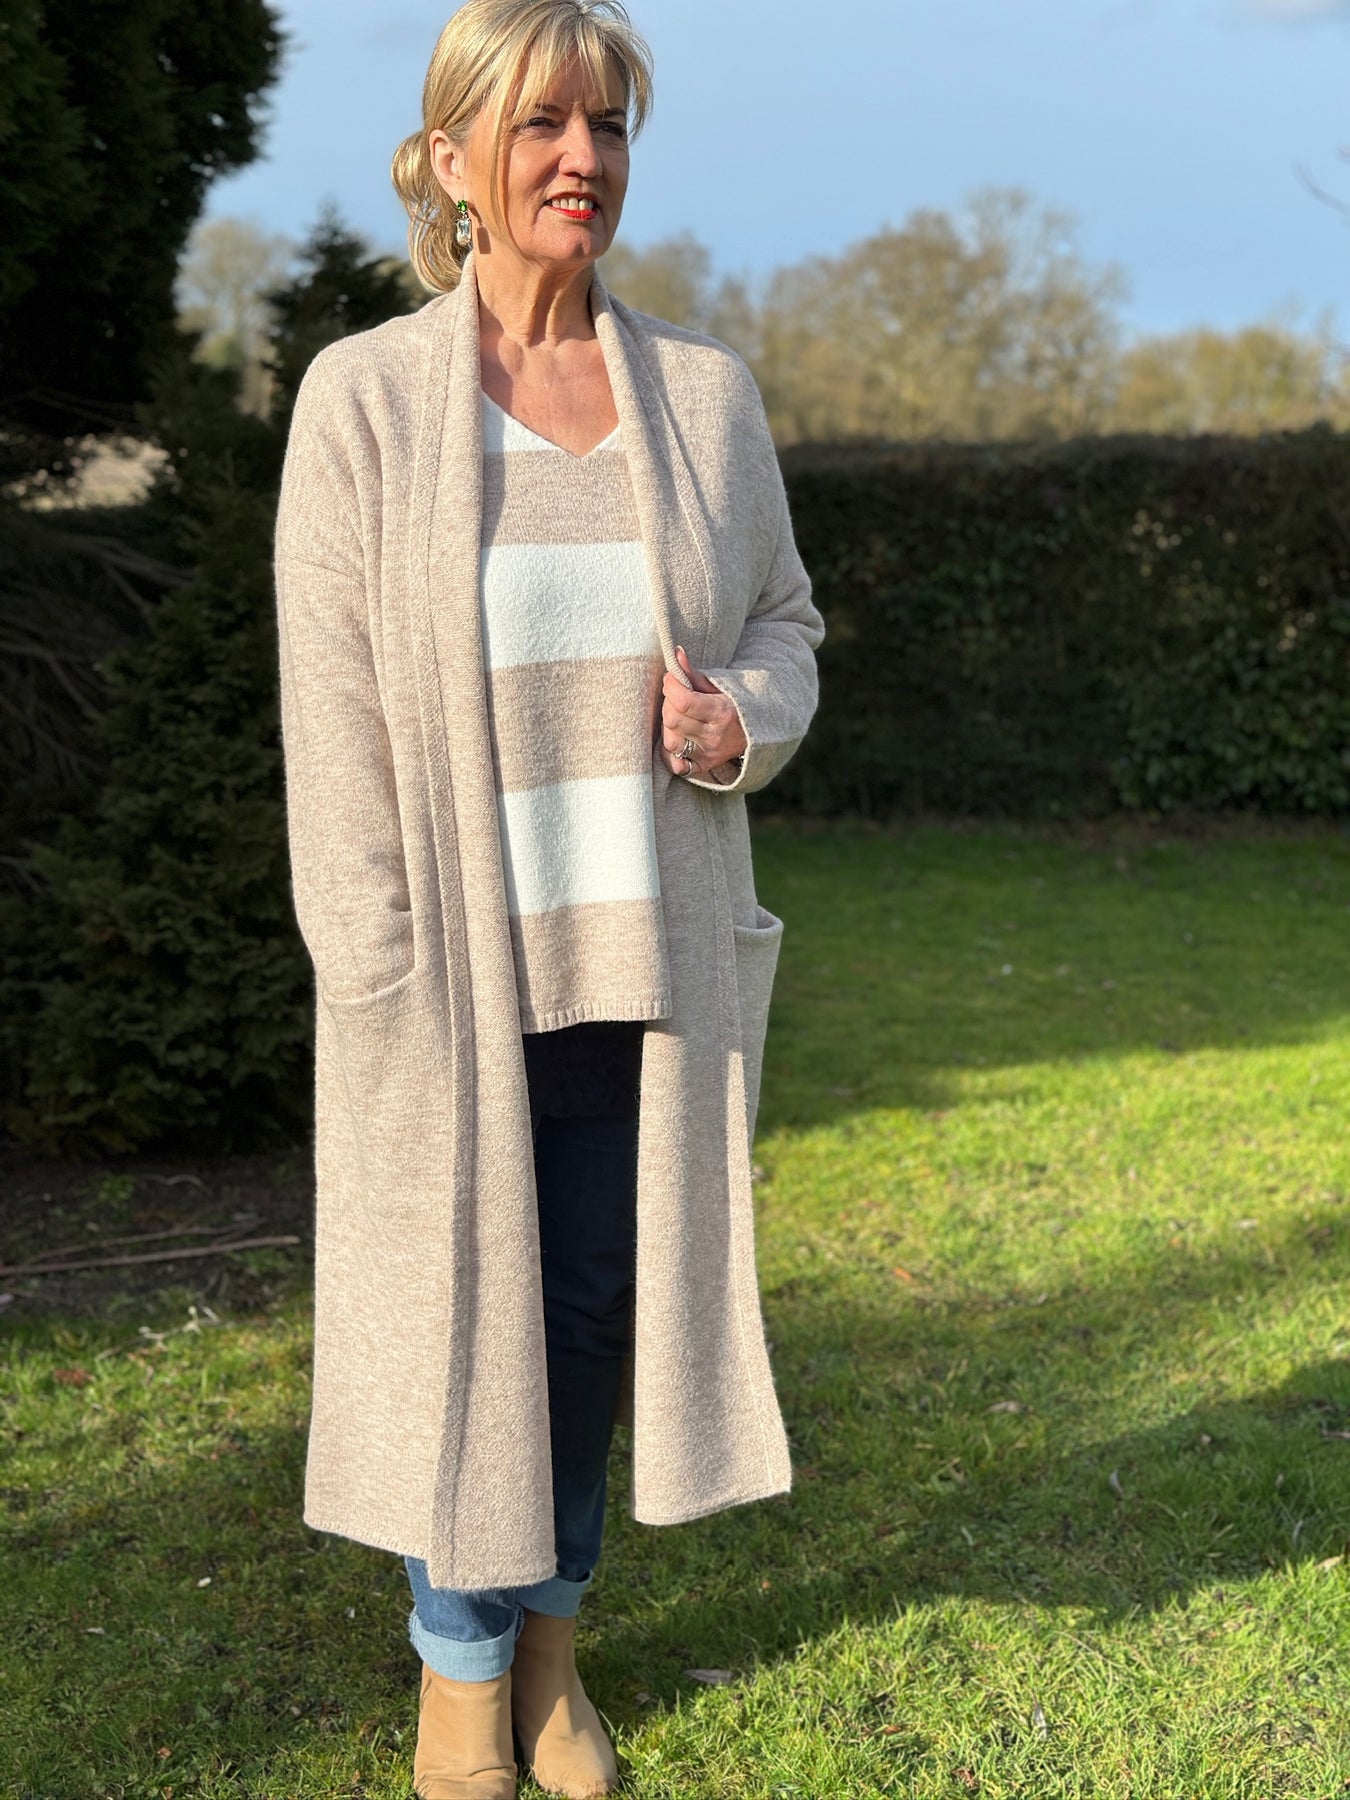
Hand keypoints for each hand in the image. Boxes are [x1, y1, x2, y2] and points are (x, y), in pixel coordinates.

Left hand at [660, 645, 747, 778]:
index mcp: (722, 713)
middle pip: (673, 720)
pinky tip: (677, 737)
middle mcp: (715, 737)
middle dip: (668, 702)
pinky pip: (675, 764)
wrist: (757, 731)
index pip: (684, 702)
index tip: (671, 677)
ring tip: (677, 715)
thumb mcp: (718, 685)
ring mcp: (708, 755)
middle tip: (675, 694)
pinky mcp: (703, 766)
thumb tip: (675, 654)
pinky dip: (670, 752)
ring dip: (668, 725)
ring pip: (671, 742)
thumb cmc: (735, 703)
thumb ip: (693, 673)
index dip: (671, 686)